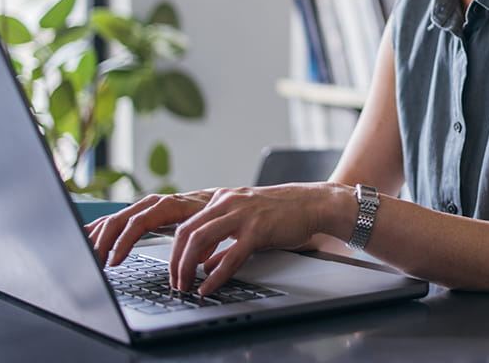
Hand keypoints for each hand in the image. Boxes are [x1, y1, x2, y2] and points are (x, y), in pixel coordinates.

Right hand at [86, 190, 215, 267]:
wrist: (221, 201)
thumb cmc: (215, 217)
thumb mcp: (213, 230)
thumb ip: (205, 245)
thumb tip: (199, 263)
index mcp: (171, 205)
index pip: (139, 221)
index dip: (124, 241)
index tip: (114, 261)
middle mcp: (154, 204)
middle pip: (121, 219)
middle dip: (103, 241)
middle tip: (93, 264)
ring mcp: (146, 207)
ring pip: (115, 219)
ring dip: (98, 237)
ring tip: (85, 256)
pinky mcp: (141, 214)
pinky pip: (116, 218)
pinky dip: (99, 227)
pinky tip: (85, 236)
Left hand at [166, 184, 329, 295]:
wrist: (313, 203)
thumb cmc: (283, 213)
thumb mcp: (247, 222)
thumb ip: (223, 242)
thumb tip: (204, 264)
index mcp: (223, 200)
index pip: (186, 224)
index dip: (174, 251)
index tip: (175, 271)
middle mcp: (228, 203)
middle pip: (186, 232)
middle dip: (175, 262)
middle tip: (177, 283)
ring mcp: (242, 215)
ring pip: (200, 239)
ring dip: (187, 267)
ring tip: (187, 286)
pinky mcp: (258, 230)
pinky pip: (230, 256)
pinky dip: (215, 276)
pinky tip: (209, 288)